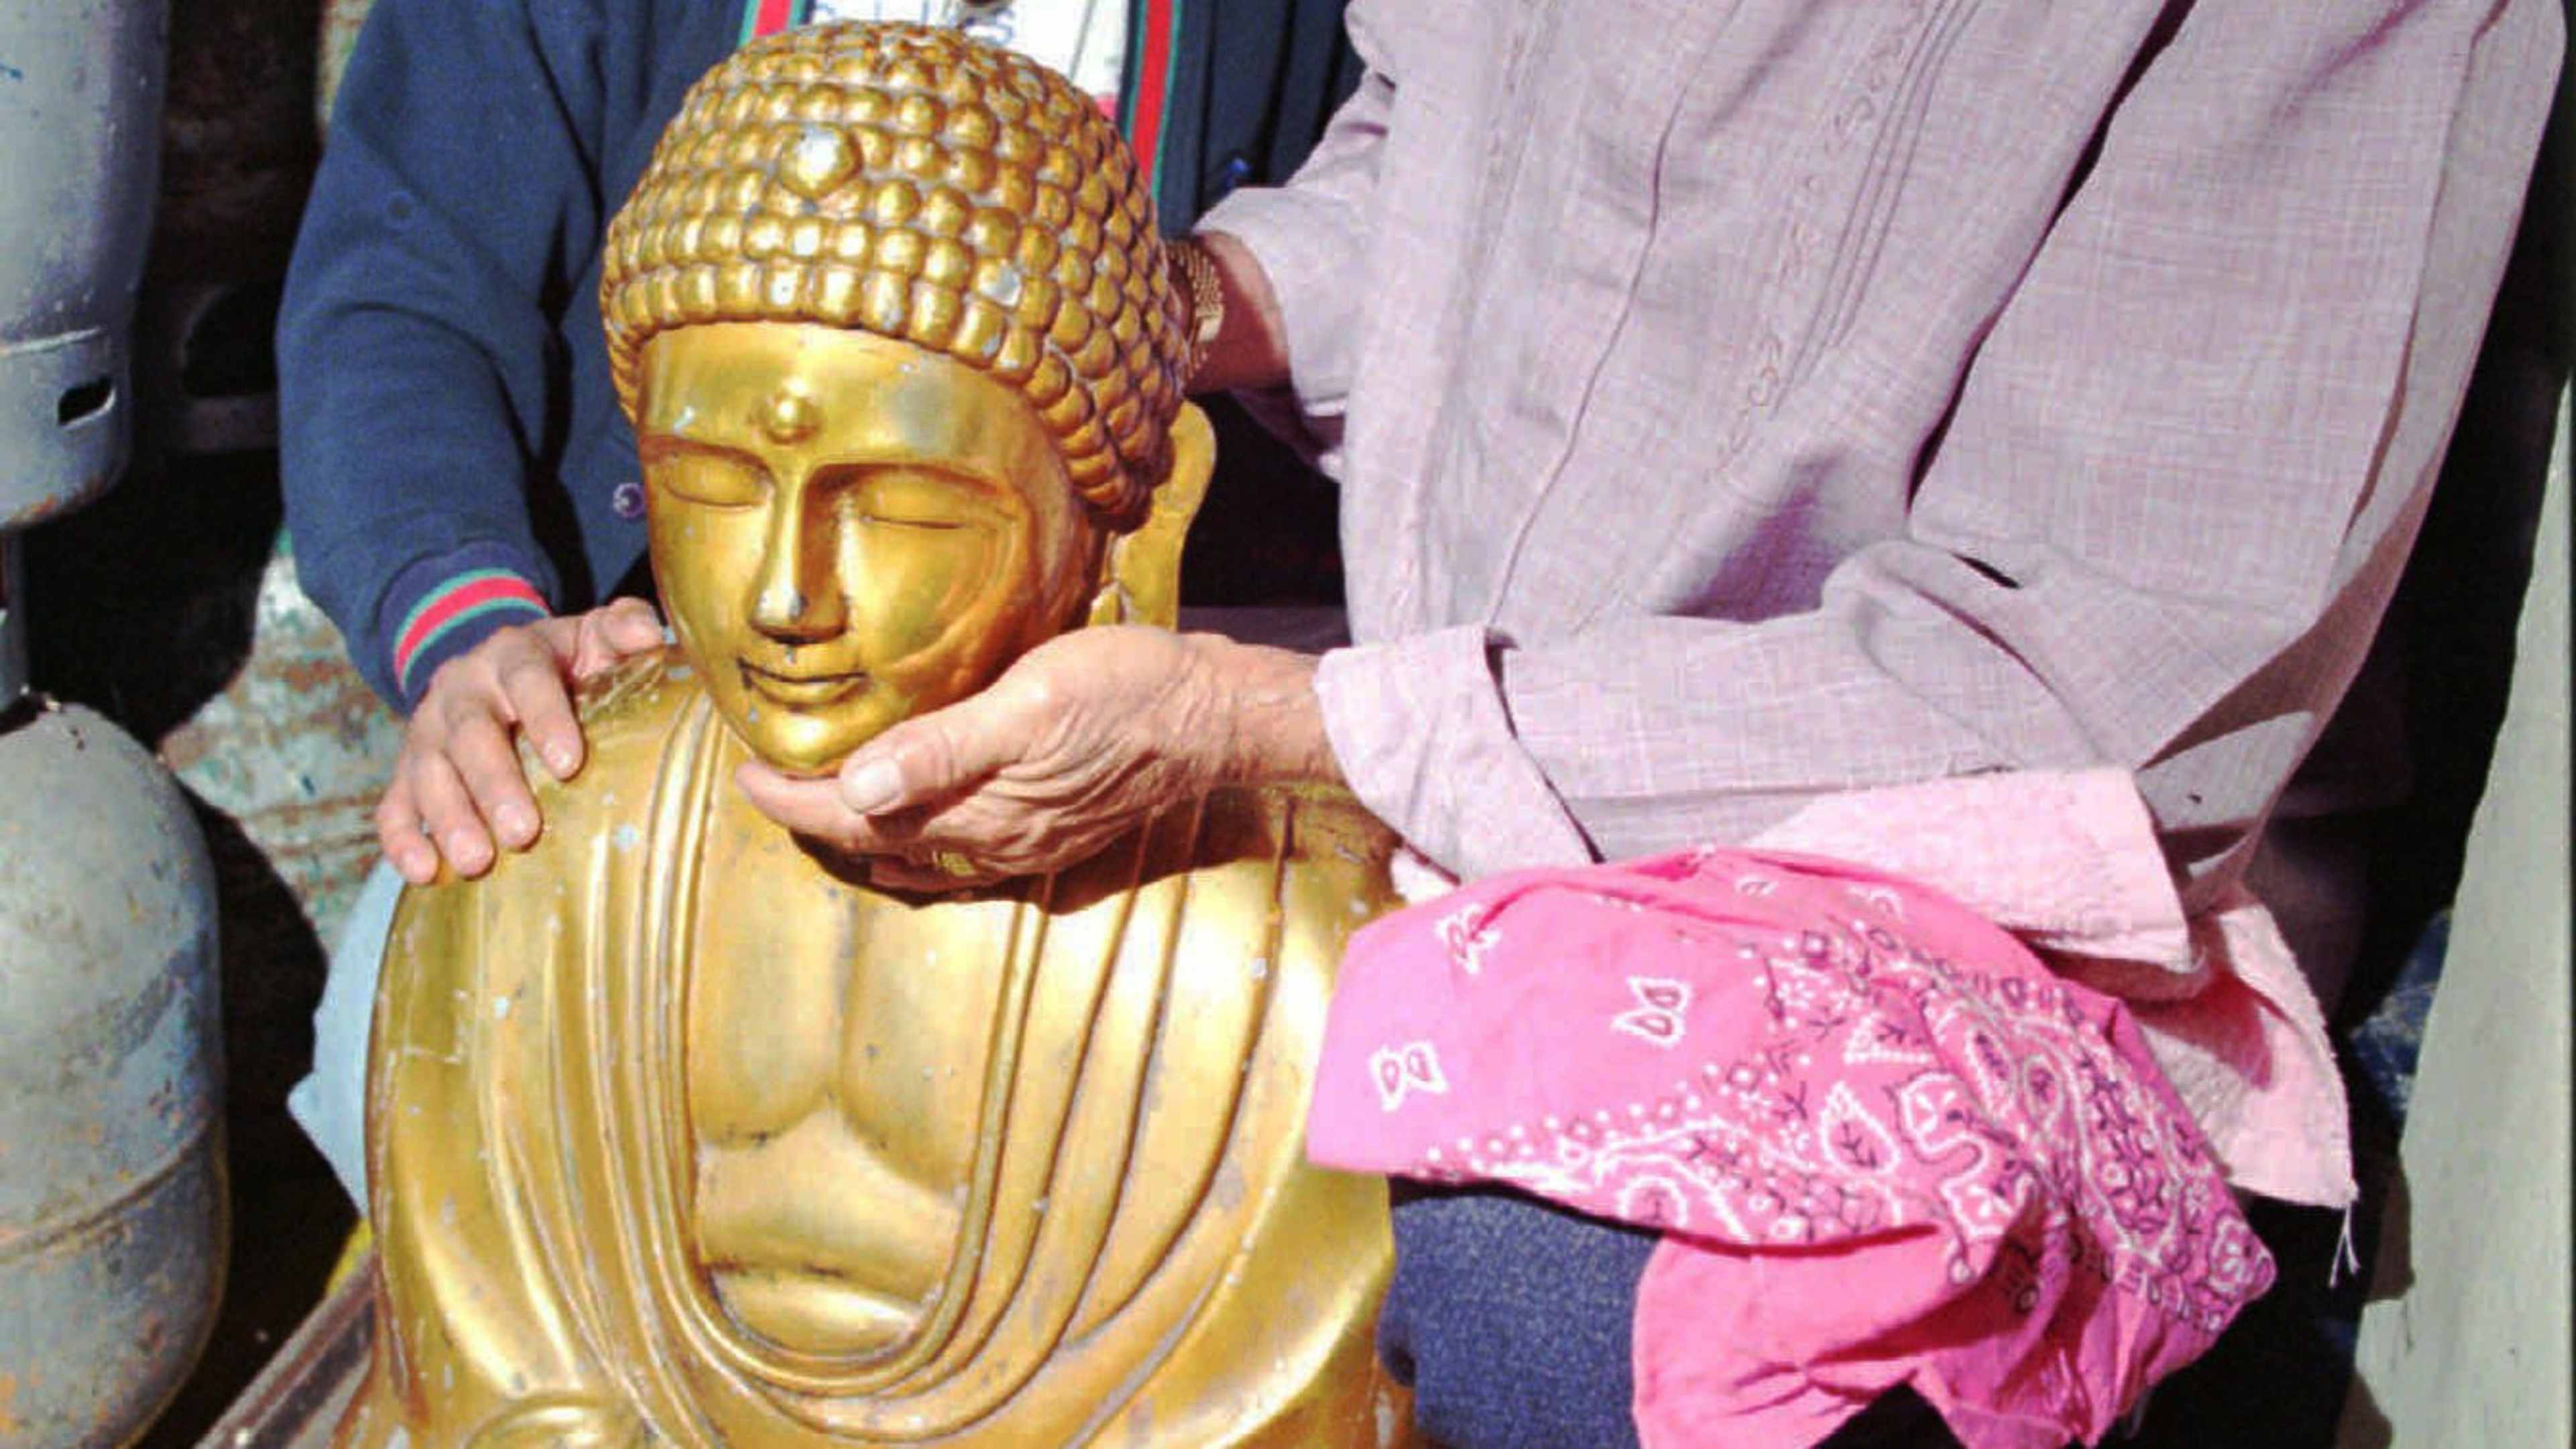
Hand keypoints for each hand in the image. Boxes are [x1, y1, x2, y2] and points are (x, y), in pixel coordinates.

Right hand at [375, 598, 665, 882]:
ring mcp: (428, 731)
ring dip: (450, 818)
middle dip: (494, 784)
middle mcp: (462, 688)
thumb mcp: (593, 638)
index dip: (545, 718)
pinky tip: (425, 872)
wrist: (495, 668)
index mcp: (512, 654)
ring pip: (429, 772)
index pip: (526, 678)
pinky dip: (402, 840)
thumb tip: (648, 633)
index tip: (569, 764)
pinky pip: (393, 805)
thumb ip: (623, 629)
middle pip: (471, 733)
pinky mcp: (406, 771)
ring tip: (477, 861)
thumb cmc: (563, 666)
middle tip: (523, 832)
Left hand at [733, 627, 1338, 890]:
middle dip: (815, 818)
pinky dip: (916, 850)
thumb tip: (858, 789)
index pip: (858, 816)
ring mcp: (1024, 846)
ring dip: (862, 838)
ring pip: (917, 856)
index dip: (794, 799)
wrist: (1215, 716)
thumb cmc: (1129, 692)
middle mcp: (995, 844)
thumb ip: (944, 749)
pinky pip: (961, 860)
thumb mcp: (1034, 701)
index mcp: (979, 812)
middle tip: (763, 783)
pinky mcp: (1049, 834)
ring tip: (818, 809)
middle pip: (879, 842)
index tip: (744, 773)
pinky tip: (909, 838)